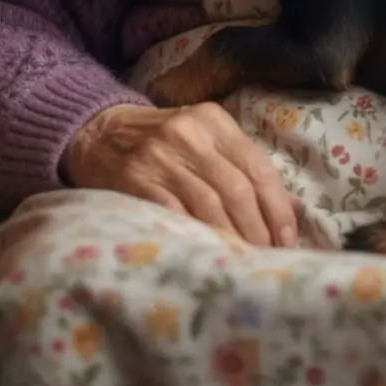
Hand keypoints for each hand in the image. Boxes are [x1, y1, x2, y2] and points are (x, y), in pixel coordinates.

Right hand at [61, 101, 297, 247]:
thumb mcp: (201, 137)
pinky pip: (174, 215)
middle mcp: (191, 134)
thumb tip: (286, 211)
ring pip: (210, 205)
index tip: (288, 240)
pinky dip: (195, 238)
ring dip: (232, 240)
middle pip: (237, 189)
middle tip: (268, 260)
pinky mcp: (136, 181)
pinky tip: (208, 256)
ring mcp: (161, 157)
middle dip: (258, 231)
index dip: (278, 208)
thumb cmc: (161, 142)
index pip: (258, 167)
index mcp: (214, 120)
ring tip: (244, 264)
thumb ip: (238, 164)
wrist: (97, 133)